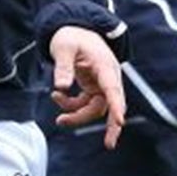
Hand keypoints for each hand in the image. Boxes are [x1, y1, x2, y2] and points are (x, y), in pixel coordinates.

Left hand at [49, 28, 124, 148]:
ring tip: (60, 119)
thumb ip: (62, 67)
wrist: (74, 30)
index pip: (113, 88)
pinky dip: (71, 106)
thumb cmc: (71, 37)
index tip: (120, 122)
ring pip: (95, 108)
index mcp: (104, 66)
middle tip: (109, 145)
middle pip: (109, 105)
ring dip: (77, 115)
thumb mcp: (62, 48)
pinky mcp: (93, 88)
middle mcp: (107, 77)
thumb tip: (61, 87)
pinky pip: (85, 104)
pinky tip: (56, 96)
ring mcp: (101, 84)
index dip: (116, 106)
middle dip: (110, 125)